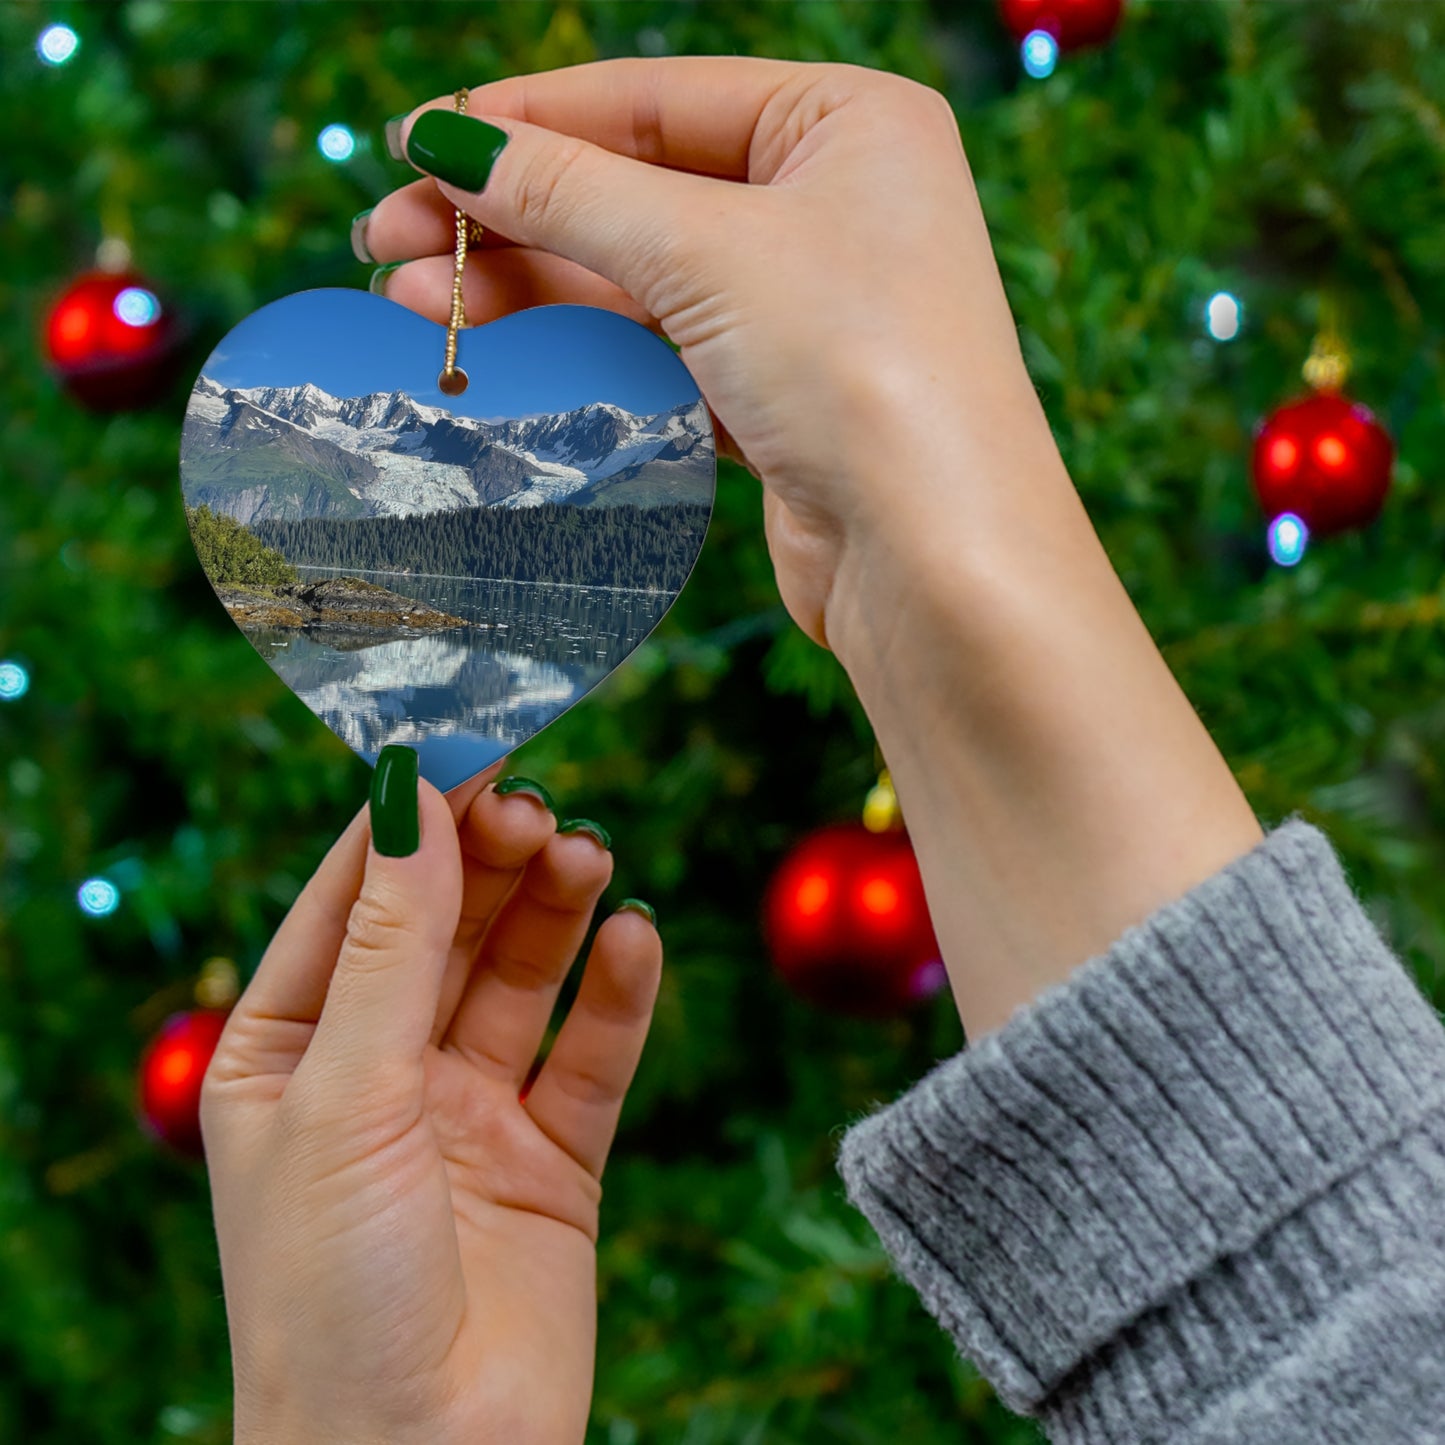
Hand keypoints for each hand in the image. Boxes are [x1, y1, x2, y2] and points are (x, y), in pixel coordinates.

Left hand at [201, 760, 661, 1444]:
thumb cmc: (331, 1294)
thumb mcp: (346, 1095)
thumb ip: (391, 944)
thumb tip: (412, 794)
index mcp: (289, 1053)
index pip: (352, 900)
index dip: (409, 820)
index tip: (469, 740)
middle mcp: (380, 1073)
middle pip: (447, 926)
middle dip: (490, 860)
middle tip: (538, 807)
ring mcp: (469, 1114)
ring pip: (522, 977)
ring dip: (556, 910)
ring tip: (589, 856)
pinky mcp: (552, 1160)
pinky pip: (591, 1055)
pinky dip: (617, 994)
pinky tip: (635, 939)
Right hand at [361, 59, 1262, 1039]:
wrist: (938, 561)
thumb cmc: (861, 370)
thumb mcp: (705, 253)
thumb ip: (569, 192)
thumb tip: (445, 142)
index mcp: (848, 123)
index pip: (656, 97)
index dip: (527, 120)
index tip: (416, 144)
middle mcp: (835, 204)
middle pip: (637, 190)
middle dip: (511, 217)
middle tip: (388, 240)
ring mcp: (808, 306)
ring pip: (640, 279)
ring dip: (528, 288)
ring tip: (414, 301)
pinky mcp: (781, 396)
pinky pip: (661, 351)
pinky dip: (582, 350)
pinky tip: (495, 352)